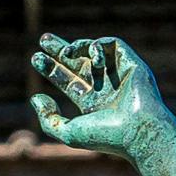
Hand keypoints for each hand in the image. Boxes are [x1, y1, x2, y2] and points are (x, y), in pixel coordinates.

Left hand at [31, 32, 169, 155]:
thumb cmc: (107, 136)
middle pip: (79, 63)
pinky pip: (114, 45)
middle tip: (43, 39)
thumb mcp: (69, 133)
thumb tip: (36, 98)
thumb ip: (49, 119)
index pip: (69, 81)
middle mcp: (106, 89)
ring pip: (94, 52)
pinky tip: (92, 59)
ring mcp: (119, 76)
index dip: (52, 69)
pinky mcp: (132, 64)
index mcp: (93, 105)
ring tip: (65, 52)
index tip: (35, 58)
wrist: (139, 131)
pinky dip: (99, 47)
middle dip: (61, 50)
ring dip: (78, 47)